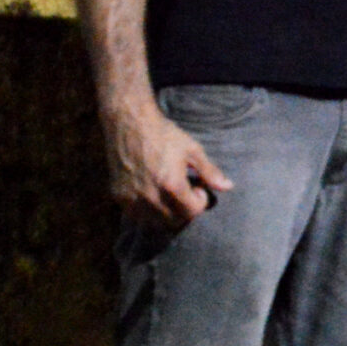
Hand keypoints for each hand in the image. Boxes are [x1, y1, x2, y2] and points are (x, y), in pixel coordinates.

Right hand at [105, 104, 231, 229]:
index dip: (200, 202)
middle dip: (185, 211)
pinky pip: (137, 215)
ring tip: (170, 192)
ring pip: (155, 222)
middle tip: (186, 192)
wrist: (128, 123)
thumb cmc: (164, 134)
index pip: (192, 212)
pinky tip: (153, 191)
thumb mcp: (192, 150)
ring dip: (167, 213)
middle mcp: (150, 196)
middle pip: (175, 221)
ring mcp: (132, 198)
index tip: (198, 187)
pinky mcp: (118, 196)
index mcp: (171, 185)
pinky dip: (148, 210)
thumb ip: (209, 172)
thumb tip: (228, 187)